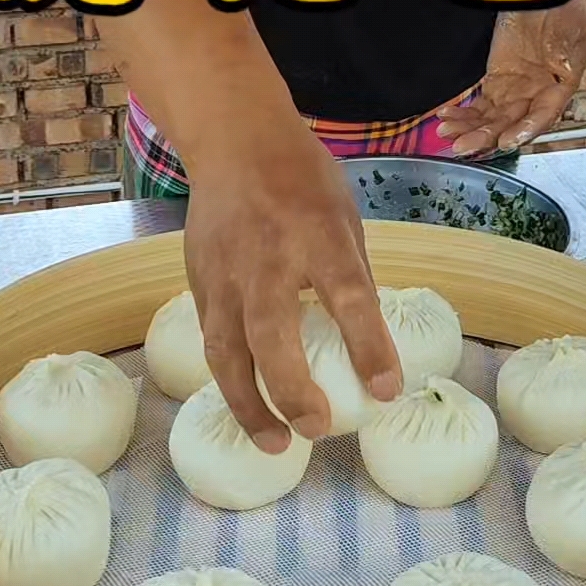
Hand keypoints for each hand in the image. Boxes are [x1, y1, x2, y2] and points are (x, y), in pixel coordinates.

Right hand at [183, 108, 402, 449]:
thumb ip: (351, 277)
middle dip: (291, 389)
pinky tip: (250, 407)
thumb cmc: (302, 179)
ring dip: (249, 404)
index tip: (385, 390)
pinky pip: (213, 341)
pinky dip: (231, 379)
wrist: (234, 142)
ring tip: (276, 444)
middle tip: (316, 429)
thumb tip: (369, 344)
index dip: (368, 347)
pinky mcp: (199, 283)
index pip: (347, 297)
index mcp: (318, 234)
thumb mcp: (344, 217)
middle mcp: (267, 257)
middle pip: (271, 333)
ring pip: (227, 350)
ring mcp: (225, 273)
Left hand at [436, 0, 585, 157]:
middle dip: (487, 137)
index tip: (506, 141)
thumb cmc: (563, 9)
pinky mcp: (497, 82)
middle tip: (463, 146)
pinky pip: (480, 106)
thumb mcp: (568, 26)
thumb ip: (564, 49)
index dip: (525, 131)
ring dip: (470, 130)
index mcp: (561, 86)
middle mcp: (537, 95)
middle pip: (511, 124)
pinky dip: (464, 114)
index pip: (543, 116)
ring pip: (492, 120)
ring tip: (448, 133)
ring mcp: (515, 90)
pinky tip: (448, 118)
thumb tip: (563, 66)